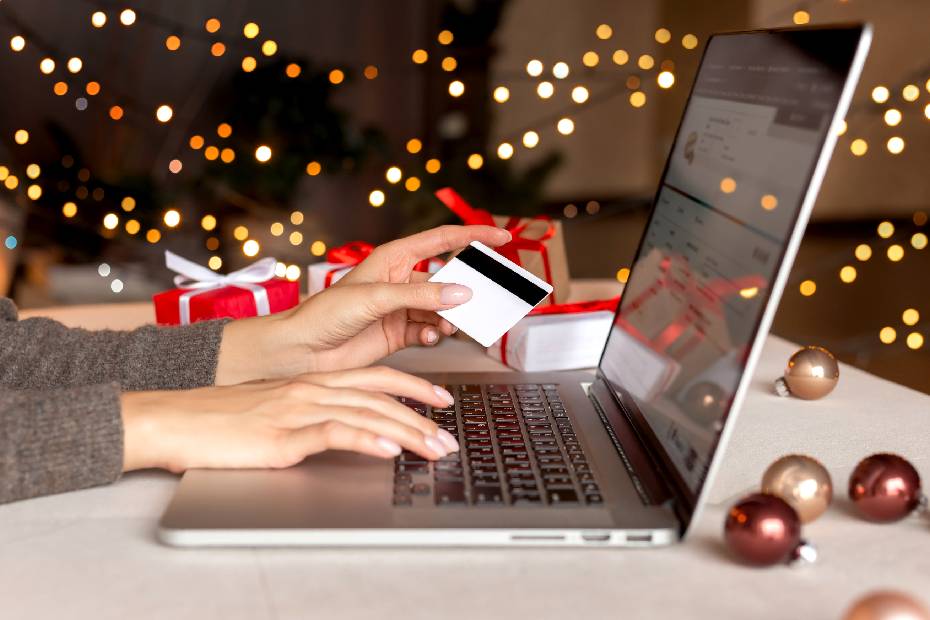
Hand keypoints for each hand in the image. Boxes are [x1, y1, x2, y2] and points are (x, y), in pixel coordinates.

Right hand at [121, 366, 459, 472]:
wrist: (173, 419)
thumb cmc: (219, 419)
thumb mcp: (275, 412)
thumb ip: (310, 416)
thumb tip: (343, 428)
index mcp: (311, 382)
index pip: (376, 377)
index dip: (414, 386)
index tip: (441, 399)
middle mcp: (311, 389)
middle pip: (382, 395)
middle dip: (423, 416)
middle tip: (450, 438)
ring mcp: (298, 409)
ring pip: (368, 411)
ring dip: (408, 432)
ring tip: (435, 449)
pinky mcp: (283, 433)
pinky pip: (334, 432)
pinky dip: (367, 438)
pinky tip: (388, 449)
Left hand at [215, 225, 510, 383]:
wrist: (301, 352)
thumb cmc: (324, 315)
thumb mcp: (375, 298)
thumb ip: (421, 296)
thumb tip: (462, 294)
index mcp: (393, 258)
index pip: (442, 240)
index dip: (474, 237)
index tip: (502, 239)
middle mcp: (401, 280)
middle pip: (449, 279)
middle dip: (468, 289)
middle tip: (488, 299)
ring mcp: (403, 308)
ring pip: (443, 309)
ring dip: (450, 318)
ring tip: (445, 327)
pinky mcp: (401, 333)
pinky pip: (432, 331)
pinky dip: (436, 335)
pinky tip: (428, 339)